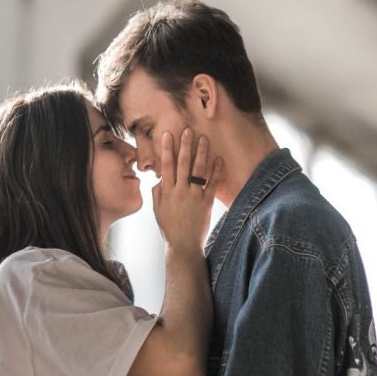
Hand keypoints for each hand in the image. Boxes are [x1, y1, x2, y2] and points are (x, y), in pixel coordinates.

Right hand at [152, 128, 223, 255]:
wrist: (183, 245)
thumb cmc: (169, 228)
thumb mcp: (157, 210)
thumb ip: (157, 193)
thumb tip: (159, 179)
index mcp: (166, 192)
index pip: (166, 166)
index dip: (167, 149)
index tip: (168, 135)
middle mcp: (180, 192)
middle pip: (182, 164)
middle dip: (185, 145)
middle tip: (188, 130)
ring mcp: (194, 196)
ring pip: (197, 170)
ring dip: (200, 153)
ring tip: (203, 139)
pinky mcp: (206, 203)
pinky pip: (212, 184)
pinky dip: (215, 171)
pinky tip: (218, 159)